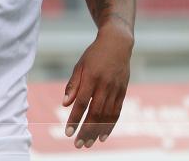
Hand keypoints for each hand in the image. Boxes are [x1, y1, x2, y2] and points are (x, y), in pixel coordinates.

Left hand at [62, 25, 132, 148]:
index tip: (68, 132)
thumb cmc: (94, 55)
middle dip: (86, 130)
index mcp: (91, 77)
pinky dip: (110, 125)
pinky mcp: (123, 91)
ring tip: (88, 143)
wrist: (117, 43)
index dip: (75, 119)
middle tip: (78, 144)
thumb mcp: (80, 66)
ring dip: (97, 131)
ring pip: (106, 115)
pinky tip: (103, 136)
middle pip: (95, 113)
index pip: (81, 103)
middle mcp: (104, 85)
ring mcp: (115, 89)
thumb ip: (73, 85)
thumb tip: (65, 104)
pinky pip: (117, 112)